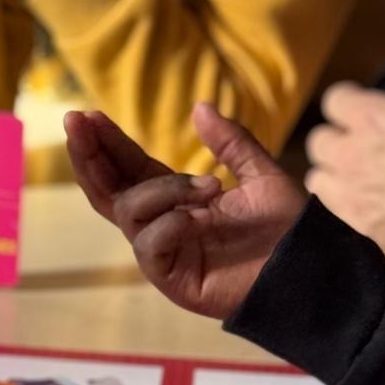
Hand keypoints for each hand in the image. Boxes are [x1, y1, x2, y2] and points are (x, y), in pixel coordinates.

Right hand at [65, 102, 306, 318]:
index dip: (108, 144)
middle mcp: (160, 224)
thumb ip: (231, 143)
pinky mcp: (169, 277)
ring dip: (161, 191)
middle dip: (90, 156)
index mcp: (176, 200)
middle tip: (77, 124)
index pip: (129, 169)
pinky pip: (149, 244)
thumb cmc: (285, 229)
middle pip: (108, 191)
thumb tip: (200, 108)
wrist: (306, 270)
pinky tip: (197, 219)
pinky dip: (169, 224)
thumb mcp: (261, 174)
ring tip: (209, 187)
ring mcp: (162, 252)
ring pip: (129, 212)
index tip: (88, 115)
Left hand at [306, 20, 384, 266]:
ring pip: (318, 178)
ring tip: (355, 169)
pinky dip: (345, 202)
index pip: (335, 100)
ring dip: (332, 170)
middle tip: (359, 137)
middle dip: (335, 135)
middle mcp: (352, 157)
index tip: (363, 103)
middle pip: (318, 141)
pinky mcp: (365, 227)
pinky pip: (335, 211)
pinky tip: (366, 199)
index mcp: (371, 119)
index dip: (349, 99)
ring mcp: (354, 195)